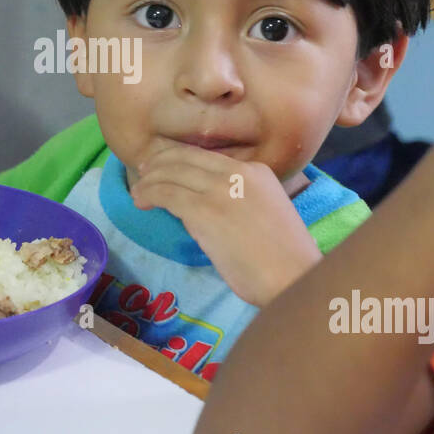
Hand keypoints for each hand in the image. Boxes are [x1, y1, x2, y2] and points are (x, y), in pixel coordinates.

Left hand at [130, 145, 321, 306]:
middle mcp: (238, 172)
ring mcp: (221, 190)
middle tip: (144, 173)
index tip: (163, 165)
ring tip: (138, 193)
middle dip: (159, 163)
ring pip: (172, 173)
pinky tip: (141, 203)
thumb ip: (241, 198)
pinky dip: (149, 195)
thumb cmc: (285, 258)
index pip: (207, 155)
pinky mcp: (205, 211)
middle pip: (185, 158)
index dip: (178, 157)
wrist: (295, 278)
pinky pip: (167, 194)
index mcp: (257, 170)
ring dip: (149, 182)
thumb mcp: (268, 211)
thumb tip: (208, 204)